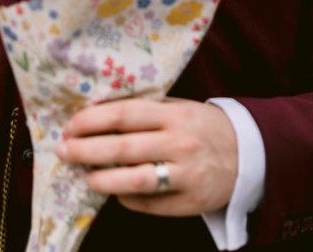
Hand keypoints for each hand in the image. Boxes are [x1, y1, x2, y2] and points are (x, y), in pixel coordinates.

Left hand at [58, 98, 238, 216]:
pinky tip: (116, 191)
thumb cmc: (204, 128)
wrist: (249, 154)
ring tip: (85, 177)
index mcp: (176, 115)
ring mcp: (185, 174)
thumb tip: (96, 117)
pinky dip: (126, 198)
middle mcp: (180, 143)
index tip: (69, 126)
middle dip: (85, 150)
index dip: (91, 121)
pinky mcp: (189, 201)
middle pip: (122, 148)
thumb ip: (147, 112)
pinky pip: (147, 203)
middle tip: (63, 151)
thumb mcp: (181, 109)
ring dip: (101, 180)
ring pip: (133, 181)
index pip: (124, 114)